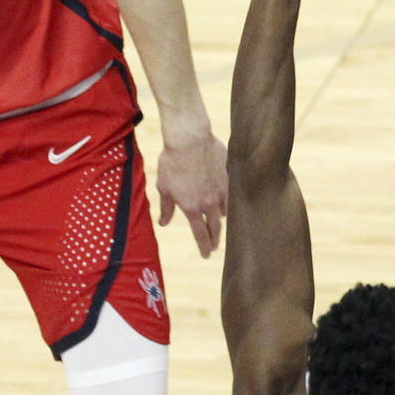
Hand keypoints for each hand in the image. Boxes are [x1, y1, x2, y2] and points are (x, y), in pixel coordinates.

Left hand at [157, 132, 227, 258]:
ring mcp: (221, 190)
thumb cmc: (172, 162)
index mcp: (192, 208)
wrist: (189, 139)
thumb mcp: (164, 186)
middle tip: (214, 247)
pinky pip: (230, 194)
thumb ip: (167, 207)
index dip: (204, 247)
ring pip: (224, 210)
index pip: (200, 234)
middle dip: (215, 239)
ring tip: (218, 222)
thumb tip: (164, 223)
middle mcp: (209, 203)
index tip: (206, 255)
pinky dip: (227, 200)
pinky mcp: (228, 176)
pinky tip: (225, 201)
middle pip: (215, 227)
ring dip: (220, 219)